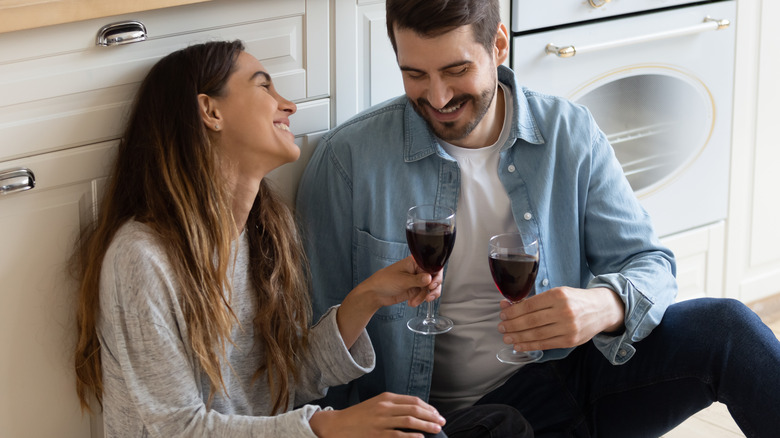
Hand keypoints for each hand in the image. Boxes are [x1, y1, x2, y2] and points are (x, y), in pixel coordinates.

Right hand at [309, 392, 445, 437]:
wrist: (337, 425)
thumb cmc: (358, 416)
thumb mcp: (376, 404)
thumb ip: (393, 406)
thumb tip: (414, 411)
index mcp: (386, 398)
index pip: (413, 400)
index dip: (428, 407)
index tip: (437, 414)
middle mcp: (385, 407)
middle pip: (414, 409)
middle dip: (431, 416)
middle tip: (441, 422)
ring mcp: (381, 421)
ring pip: (410, 421)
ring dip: (426, 425)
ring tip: (436, 429)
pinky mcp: (377, 434)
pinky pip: (399, 435)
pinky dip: (412, 436)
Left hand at [358, 255, 442, 308]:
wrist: (376, 294)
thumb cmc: (385, 281)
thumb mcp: (402, 280)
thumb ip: (417, 280)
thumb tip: (430, 278)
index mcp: (415, 262)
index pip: (432, 266)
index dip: (435, 275)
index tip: (432, 284)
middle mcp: (418, 270)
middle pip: (435, 277)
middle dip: (433, 288)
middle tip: (428, 294)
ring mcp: (418, 281)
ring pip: (431, 288)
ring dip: (425, 296)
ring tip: (416, 301)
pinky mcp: (416, 290)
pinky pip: (425, 295)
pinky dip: (421, 299)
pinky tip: (412, 302)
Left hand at [496, 286, 624, 351]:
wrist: (602, 309)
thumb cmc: (575, 299)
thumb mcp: (557, 293)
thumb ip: (533, 300)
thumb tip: (507, 305)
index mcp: (559, 295)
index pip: (530, 305)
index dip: (513, 311)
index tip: (502, 314)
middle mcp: (564, 311)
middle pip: (531, 321)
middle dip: (512, 325)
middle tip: (501, 327)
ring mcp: (568, 327)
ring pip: (537, 334)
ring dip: (518, 337)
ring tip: (506, 337)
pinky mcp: (571, 340)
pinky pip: (546, 344)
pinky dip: (530, 345)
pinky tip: (519, 345)